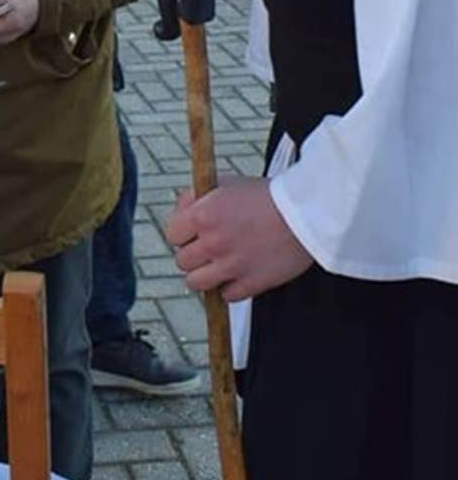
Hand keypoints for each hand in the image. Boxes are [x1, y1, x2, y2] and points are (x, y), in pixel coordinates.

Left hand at [166, 177, 312, 301]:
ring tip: (219, 266)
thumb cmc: (270, 196)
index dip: (183, 234)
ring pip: (196, 283)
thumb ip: (199, 198)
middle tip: (210, 249)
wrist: (308, 213)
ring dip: (205, 275)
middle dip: (194, 255)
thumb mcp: (228, 184)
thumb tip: (183, 210)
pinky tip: (241, 274)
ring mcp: (230, 266)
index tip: (193, 234)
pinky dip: (231, 288)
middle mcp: (212, 243)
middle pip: (182, 261)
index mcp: (203, 215)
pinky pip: (226, 296)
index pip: (172, 235)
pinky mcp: (250, 284)